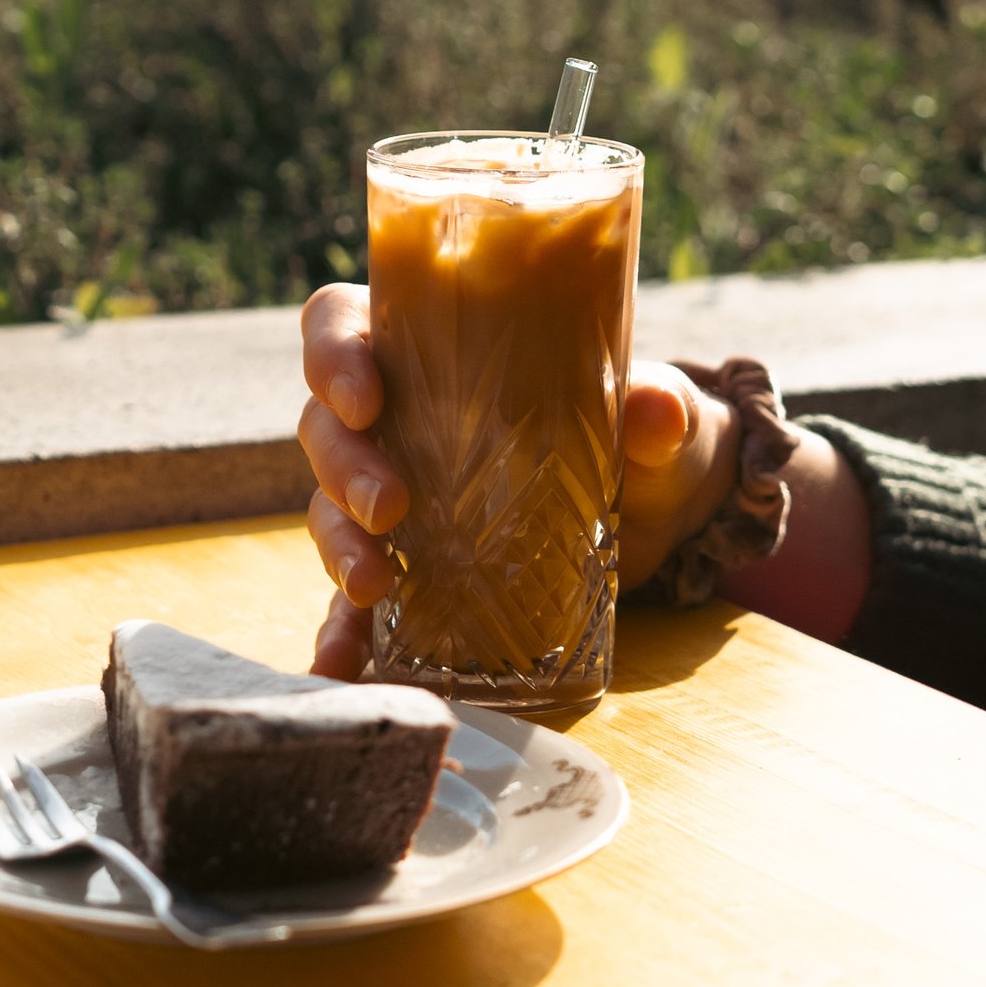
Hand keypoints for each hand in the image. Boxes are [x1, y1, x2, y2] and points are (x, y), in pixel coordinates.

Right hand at [294, 282, 736, 676]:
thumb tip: (659, 412)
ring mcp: (397, 498)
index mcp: (433, 350)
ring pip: (331, 508)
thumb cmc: (640, 438)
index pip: (342, 323)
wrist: (659, 516)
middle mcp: (398, 419)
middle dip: (343, 465)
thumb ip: (659, 407)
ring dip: (338, 545)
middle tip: (388, 507)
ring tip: (373, 586)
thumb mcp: (657, 417)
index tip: (363, 398)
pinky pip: (355, 598)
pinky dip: (342, 631)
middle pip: (325, 424)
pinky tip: (341, 663)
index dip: (333, 352)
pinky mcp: (412, 571)